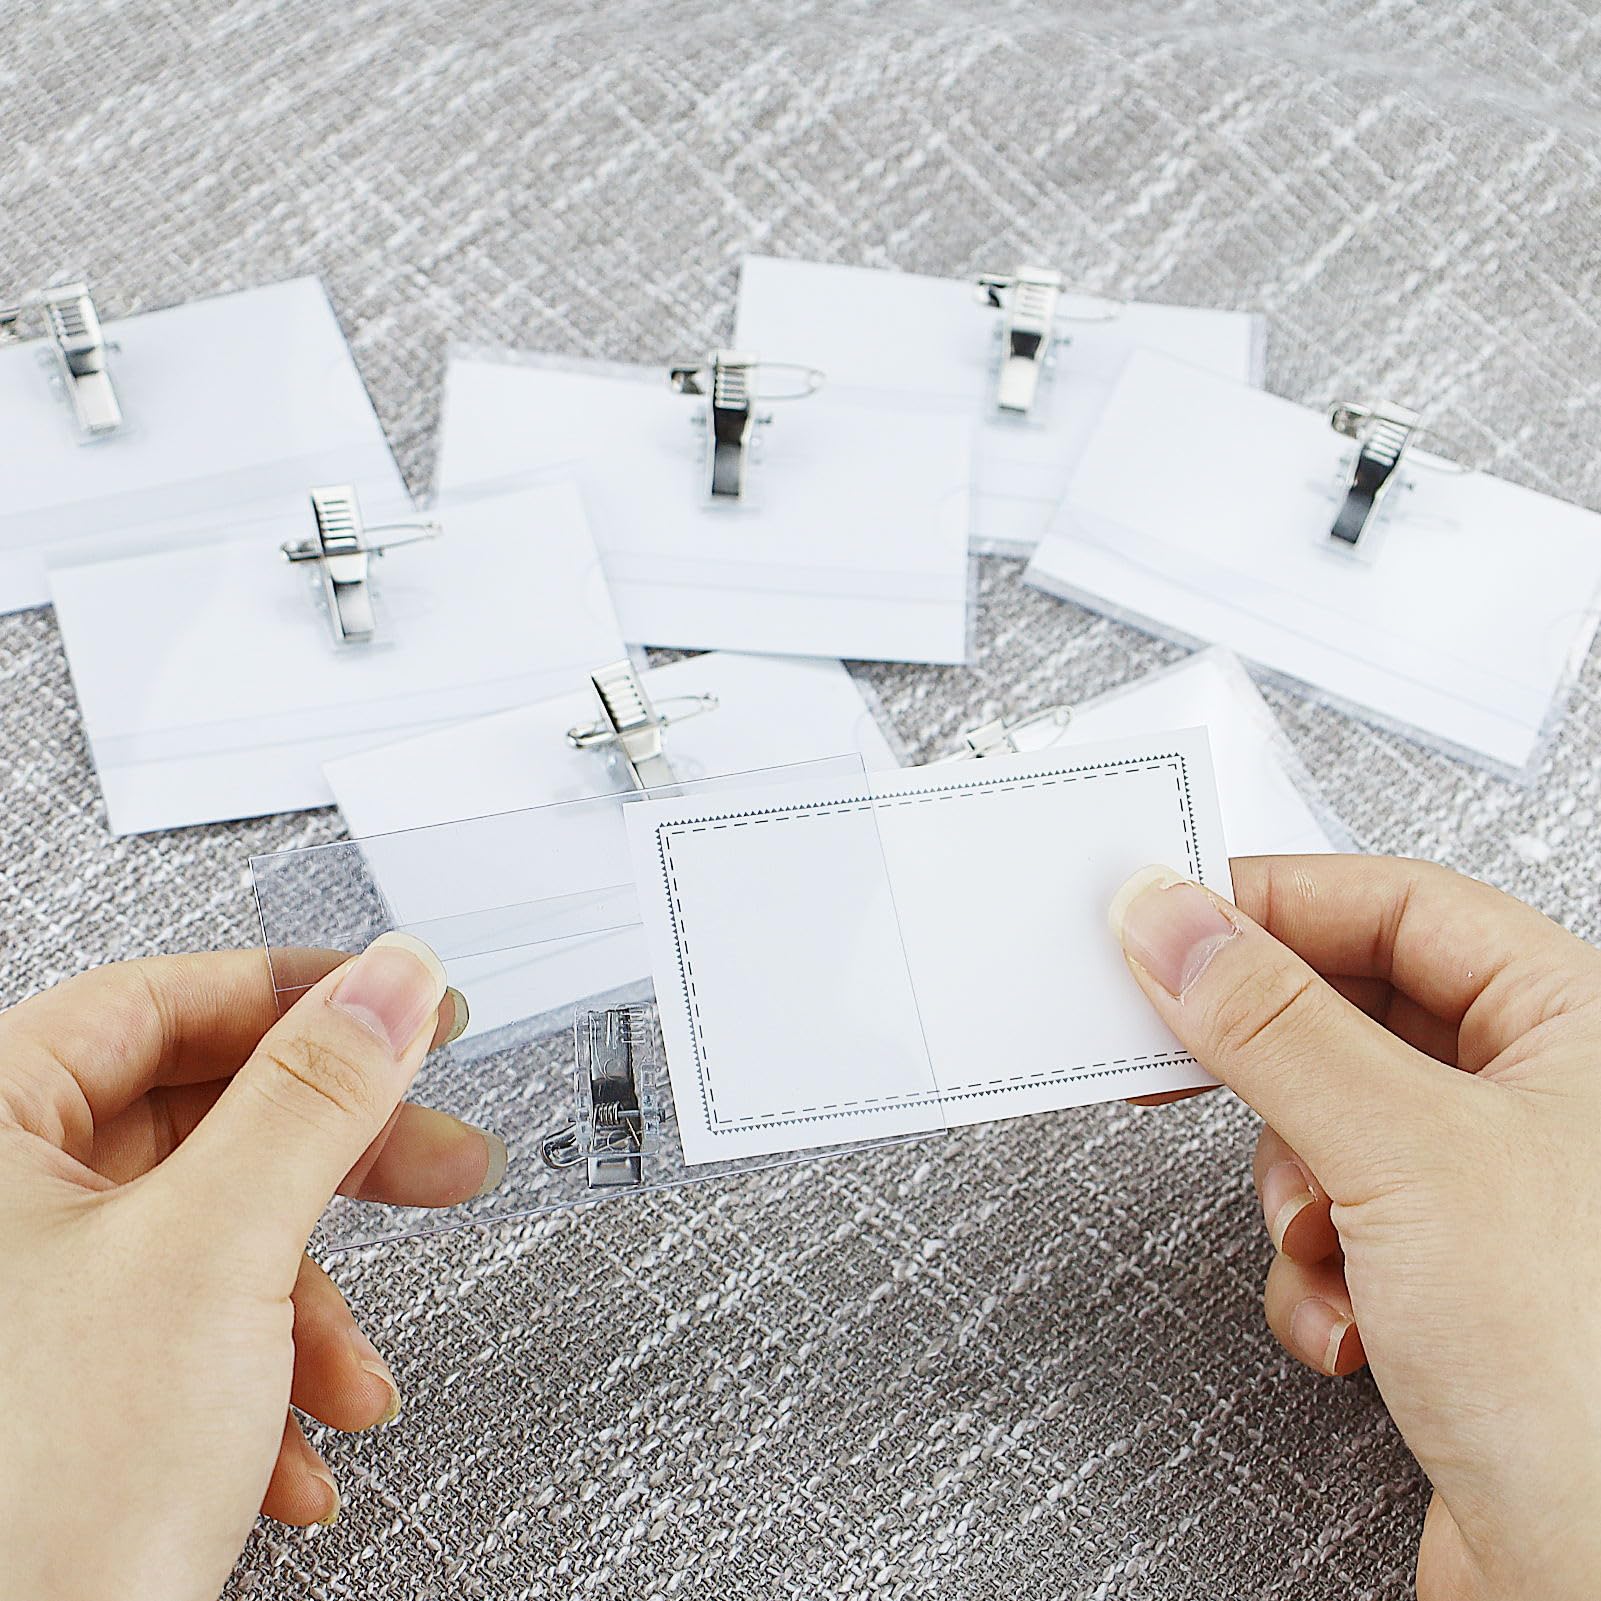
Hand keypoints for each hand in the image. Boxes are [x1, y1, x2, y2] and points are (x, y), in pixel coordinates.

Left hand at [0, 938, 504, 1600]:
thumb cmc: (33, 1500)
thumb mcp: (215, 1251)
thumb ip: (314, 1095)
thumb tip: (390, 982)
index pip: (163, 1003)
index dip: (299, 999)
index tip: (400, 1010)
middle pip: (203, 1123)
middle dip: (335, 1169)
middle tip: (436, 1162)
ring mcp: (28, 1301)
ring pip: (212, 1240)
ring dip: (309, 1311)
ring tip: (354, 1376)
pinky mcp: (63, 1386)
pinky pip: (193, 1330)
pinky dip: (265, 1383)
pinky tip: (295, 1452)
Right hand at [1110, 855, 1600, 1600]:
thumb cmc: (1591, 1381)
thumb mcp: (1403, 1153)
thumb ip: (1272, 1023)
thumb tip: (1172, 921)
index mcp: (1577, 1026)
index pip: (1398, 905)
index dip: (1277, 905)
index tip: (1169, 920)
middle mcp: (1544, 1100)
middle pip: (1355, 1013)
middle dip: (1273, 1068)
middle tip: (1174, 1051)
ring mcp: (1496, 1194)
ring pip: (1333, 1127)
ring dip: (1296, 1193)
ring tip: (1326, 1245)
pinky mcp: (1452, 1282)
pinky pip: (1339, 1226)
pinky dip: (1318, 1274)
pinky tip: (1354, 1327)